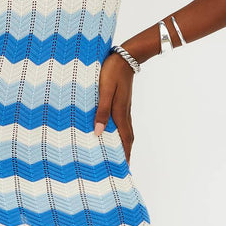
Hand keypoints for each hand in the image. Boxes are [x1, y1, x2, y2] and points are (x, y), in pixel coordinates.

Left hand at [94, 51, 134, 165]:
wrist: (125, 57)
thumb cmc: (112, 72)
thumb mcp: (104, 91)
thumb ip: (101, 111)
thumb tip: (98, 132)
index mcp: (120, 113)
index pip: (125, 140)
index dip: (125, 155)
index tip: (125, 169)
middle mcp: (124, 113)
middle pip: (127, 138)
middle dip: (125, 153)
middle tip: (121, 166)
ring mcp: (124, 107)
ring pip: (124, 130)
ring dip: (122, 143)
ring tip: (116, 154)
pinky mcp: (121, 102)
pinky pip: (121, 122)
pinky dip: (118, 132)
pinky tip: (110, 132)